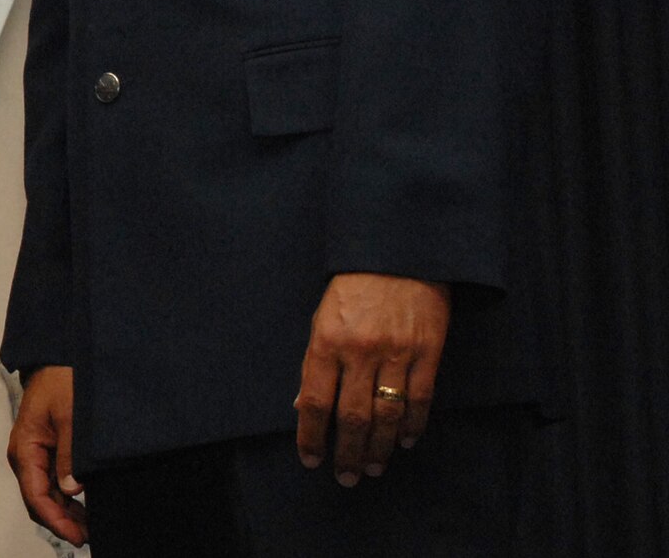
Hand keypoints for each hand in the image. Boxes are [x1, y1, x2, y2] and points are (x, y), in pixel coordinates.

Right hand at [8, 365, 86, 545]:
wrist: (58, 359)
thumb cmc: (59, 380)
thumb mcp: (69, 415)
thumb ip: (69, 453)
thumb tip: (70, 488)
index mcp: (25, 448)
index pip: (35, 495)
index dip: (55, 520)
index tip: (77, 535)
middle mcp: (25, 455)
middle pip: (38, 500)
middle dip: (60, 521)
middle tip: (87, 536)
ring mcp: (35, 454)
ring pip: (45, 494)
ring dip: (64, 512)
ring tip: (88, 527)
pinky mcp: (46, 451)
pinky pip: (51, 482)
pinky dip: (65, 499)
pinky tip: (82, 507)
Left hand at [296, 272, 450, 484]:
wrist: (398, 254)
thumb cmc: (353, 288)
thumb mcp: (322, 319)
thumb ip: (315, 363)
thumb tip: (302, 405)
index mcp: (326, 342)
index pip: (313, 401)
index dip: (310, 435)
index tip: (311, 459)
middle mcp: (360, 352)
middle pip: (351, 417)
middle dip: (346, 452)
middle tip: (346, 477)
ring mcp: (396, 353)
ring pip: (386, 415)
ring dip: (378, 448)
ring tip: (372, 467)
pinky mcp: (428, 352)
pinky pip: (420, 400)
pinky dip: (412, 426)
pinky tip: (404, 441)